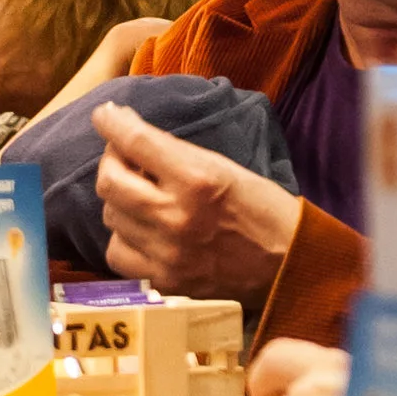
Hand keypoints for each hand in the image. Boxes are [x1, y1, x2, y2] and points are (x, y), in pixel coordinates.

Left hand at [92, 99, 303, 308]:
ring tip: (138, 195)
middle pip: (110, 180)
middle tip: (124, 157)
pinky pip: (118, 254)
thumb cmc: (266, 212)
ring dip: (119, 200)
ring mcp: (166, 253)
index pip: (135, 142)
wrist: (291, 269)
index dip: (111, 122)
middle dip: (112, 161)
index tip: (105, 114)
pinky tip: (141, 231)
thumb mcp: (228, 169)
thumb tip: (132, 137)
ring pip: (110, 216)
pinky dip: (124, 238)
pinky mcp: (164, 282)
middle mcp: (176, 215)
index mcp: (198, 178)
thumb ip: (179, 155)